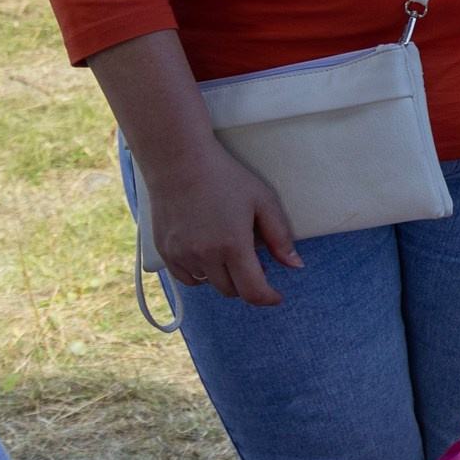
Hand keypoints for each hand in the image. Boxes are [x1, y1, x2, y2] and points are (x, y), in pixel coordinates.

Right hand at [139, 142, 301, 307]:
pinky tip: (209, 255)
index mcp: (233, 245)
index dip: (268, 298)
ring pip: (209, 285)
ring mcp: (181, 256)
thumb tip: (295, 265)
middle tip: (257, 265)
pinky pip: (187, 278)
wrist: (179, 162)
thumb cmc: (226, 178)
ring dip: (225, 278)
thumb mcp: (262, 201)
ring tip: (231, 253)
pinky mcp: (165, 252)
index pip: (252, 291)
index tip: (276, 296)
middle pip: (231, 290)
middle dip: (248, 284)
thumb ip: (280, 236)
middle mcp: (204, 256)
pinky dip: (202, 274)